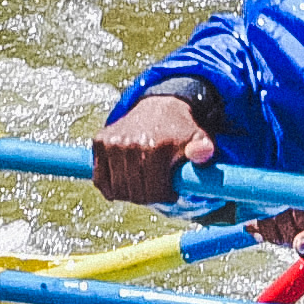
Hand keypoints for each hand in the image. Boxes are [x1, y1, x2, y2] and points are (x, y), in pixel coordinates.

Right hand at [92, 93, 213, 202]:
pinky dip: (111, 188)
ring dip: (131, 194)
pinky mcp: (99, 142)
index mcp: (155, 147)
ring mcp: (112, 143)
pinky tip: (125, 184)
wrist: (160, 105)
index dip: (165, 198)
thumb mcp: (199, 138)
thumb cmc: (181, 130)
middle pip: (136, 193)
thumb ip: (204, 150)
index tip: (171, 193)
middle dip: (149, 197)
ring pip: (117, 190)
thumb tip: (203, 153)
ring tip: (144, 184)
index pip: (155, 192)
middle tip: (157, 190)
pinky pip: (100, 180)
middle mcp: (130, 144)